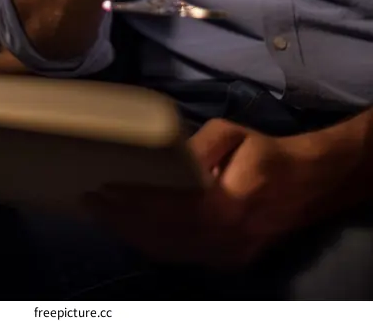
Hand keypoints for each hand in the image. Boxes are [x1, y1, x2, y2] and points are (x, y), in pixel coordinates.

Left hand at [87, 118, 347, 268]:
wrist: (307, 185)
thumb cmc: (266, 155)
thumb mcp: (233, 135)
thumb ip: (199, 146)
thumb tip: (167, 154)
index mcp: (226, 206)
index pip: (168, 209)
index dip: (133, 202)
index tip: (103, 189)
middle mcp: (224, 239)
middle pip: (161, 236)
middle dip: (121, 220)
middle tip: (90, 201)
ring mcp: (225, 257)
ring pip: (168, 252)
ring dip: (131, 235)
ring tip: (102, 215)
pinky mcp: (226, 263)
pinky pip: (180, 257)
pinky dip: (152, 245)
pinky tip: (131, 230)